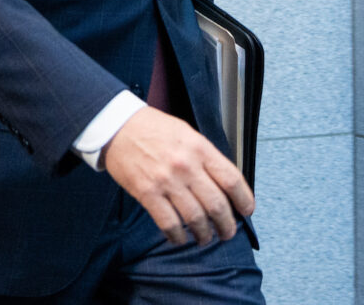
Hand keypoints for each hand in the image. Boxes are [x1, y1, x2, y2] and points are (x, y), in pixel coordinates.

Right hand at [103, 105, 253, 246]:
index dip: (244, 200)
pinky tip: (180, 238)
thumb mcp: (186, 133)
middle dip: (227, 225)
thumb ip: (205, 157)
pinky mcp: (147, 193)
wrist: (116, 125)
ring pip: (196, 218)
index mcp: (199, 148)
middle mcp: (186, 166)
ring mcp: (166, 181)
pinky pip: (169, 223)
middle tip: (227, 232)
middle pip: (217, 205)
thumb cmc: (151, 128)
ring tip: (205, 238)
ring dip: (204, 234)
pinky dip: (178, 236)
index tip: (246, 210)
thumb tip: (222, 183)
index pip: (231, 180)